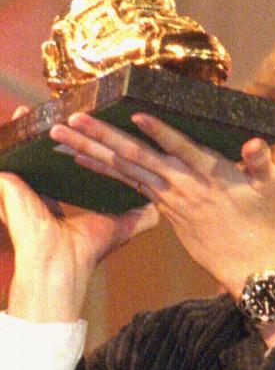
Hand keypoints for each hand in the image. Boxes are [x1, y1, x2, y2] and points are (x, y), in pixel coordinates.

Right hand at [1, 106, 159, 321]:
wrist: (57, 266)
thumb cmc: (88, 250)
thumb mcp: (121, 226)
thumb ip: (142, 214)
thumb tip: (165, 203)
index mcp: (73, 193)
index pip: (87, 159)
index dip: (95, 142)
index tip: (102, 122)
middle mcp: (51, 185)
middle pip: (64, 147)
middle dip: (70, 127)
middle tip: (76, 104)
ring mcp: (30, 182)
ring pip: (37, 146)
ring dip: (41, 124)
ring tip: (44, 104)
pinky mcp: (12, 180)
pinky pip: (12, 151)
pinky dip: (16, 132)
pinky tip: (18, 115)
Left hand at [50, 113, 274, 296]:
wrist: (253, 266)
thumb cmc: (267, 223)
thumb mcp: (272, 189)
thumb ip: (262, 161)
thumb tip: (254, 141)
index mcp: (212, 175)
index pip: (181, 148)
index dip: (159, 131)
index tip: (133, 113)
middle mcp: (184, 186)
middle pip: (138, 157)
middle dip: (103, 137)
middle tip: (73, 118)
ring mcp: (171, 199)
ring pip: (125, 171)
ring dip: (93, 153)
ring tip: (63, 137)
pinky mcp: (166, 210)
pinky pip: (129, 186)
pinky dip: (105, 173)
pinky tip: (84, 162)